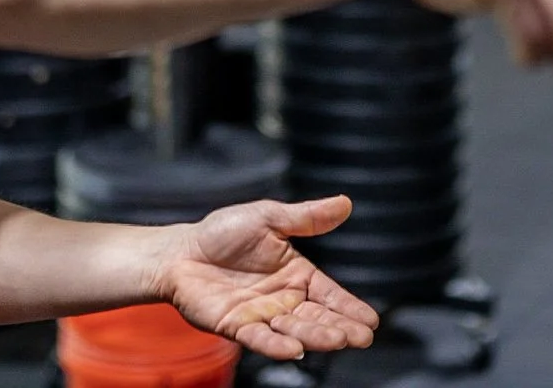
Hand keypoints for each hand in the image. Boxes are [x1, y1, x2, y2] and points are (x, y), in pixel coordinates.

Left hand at [159, 196, 379, 360]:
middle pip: (317, 317)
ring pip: (293, 330)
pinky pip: (259, 338)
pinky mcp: (236, 327)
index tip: (371, 321)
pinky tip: (295, 349)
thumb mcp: (268, 217)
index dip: (349, 307)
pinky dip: (276, 344)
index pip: (329, 294)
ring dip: (315, 336)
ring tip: (336, 339)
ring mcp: (261, 316)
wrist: (181, 251)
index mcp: (296, 274)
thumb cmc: (223, 233)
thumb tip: (345, 203)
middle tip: (361, 337)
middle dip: (340, 327)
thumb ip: (307, 217)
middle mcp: (283, 299)